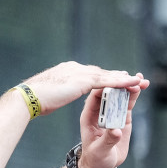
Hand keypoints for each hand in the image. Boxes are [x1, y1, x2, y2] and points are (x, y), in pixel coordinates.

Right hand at [16, 62, 140, 116]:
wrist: (28, 98)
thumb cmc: (34, 99)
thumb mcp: (49, 94)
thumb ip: (58, 92)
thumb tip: (55, 96)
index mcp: (68, 70)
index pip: (91, 74)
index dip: (104, 77)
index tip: (115, 80)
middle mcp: (75, 68)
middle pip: (101, 72)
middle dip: (118, 76)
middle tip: (133, 78)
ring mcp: (79, 72)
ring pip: (107, 75)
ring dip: (124, 78)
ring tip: (138, 81)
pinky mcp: (83, 81)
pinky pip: (106, 81)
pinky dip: (120, 82)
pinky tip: (131, 83)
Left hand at [77, 73, 148, 167]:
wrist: (101, 164)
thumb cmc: (96, 158)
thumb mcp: (100, 151)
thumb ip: (108, 140)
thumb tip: (116, 131)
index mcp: (89, 116)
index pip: (95, 96)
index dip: (107, 87)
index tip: (118, 82)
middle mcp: (99, 111)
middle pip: (109, 92)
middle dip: (121, 83)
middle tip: (133, 79)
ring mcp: (111, 112)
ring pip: (120, 94)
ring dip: (130, 86)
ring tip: (141, 80)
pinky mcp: (122, 116)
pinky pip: (128, 102)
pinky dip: (135, 94)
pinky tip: (142, 86)